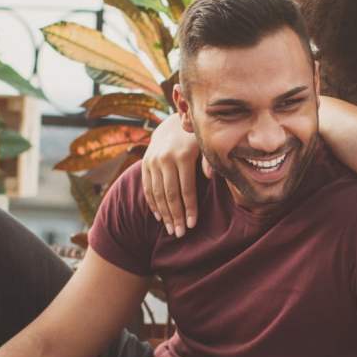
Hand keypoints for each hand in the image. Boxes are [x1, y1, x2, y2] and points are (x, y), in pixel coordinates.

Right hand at [141, 114, 204, 236]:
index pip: (186, 189)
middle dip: (176, 216)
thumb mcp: (206, 146)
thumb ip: (210, 160)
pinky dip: (152, 203)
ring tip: (171, 230)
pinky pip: (147, 187)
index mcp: (184, 156)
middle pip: (170, 194)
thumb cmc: (197, 139)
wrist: (174, 122)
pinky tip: (159, 217)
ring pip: (157, 193)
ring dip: (164, 214)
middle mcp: (165, 159)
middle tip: (180, 234)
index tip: (192, 225)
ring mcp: (153, 161)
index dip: (189, 208)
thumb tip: (211, 177)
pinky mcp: (145, 163)